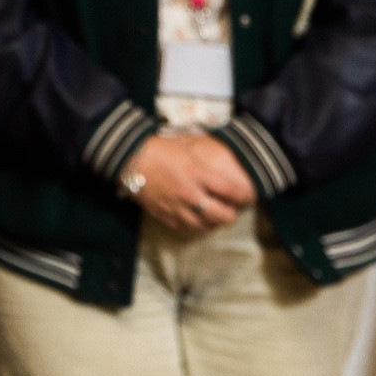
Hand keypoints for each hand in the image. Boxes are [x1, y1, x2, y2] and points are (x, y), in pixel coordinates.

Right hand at [124, 132, 255, 233]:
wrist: (128, 158)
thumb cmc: (158, 148)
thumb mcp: (186, 147)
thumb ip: (205, 160)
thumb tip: (224, 164)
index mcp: (198, 174)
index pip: (233, 192)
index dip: (245, 196)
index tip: (248, 196)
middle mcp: (190, 194)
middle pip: (222, 215)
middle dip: (231, 214)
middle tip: (231, 208)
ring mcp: (176, 207)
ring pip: (205, 226)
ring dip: (214, 223)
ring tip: (215, 216)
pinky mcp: (163, 215)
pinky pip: (185, 228)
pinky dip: (194, 226)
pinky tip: (195, 218)